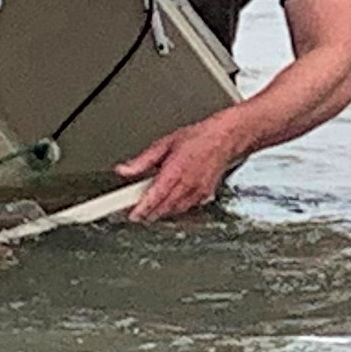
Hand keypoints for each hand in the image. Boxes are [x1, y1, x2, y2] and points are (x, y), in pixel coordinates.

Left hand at [119, 117, 241, 221]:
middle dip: (149, 213)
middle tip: (137, 214)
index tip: (132, 214)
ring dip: (162, 213)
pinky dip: (176, 209)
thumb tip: (125, 169)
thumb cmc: (199, 137)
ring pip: (176, 210)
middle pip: (164, 207)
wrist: (225, 138)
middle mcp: (188, 183)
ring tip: (151, 211)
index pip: (156, 196)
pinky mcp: (205, 194)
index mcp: (176, 169)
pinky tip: (170, 205)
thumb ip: (143, 160)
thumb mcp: (165, 144)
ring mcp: (198, 190)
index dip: (143, 208)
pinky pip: (187, 207)